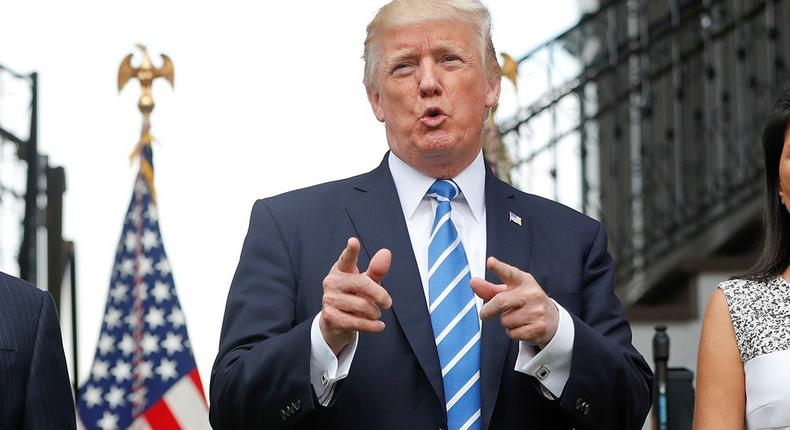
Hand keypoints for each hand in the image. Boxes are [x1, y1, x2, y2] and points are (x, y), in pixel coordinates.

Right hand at [320, 237, 391, 354]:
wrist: (336, 322)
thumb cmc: (353, 296)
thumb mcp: (366, 283)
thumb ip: (376, 270)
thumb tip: (386, 253)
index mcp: (341, 270)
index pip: (346, 258)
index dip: (351, 251)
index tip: (353, 242)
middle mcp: (331, 282)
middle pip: (363, 284)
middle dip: (380, 295)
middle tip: (388, 303)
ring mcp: (329, 299)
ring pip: (363, 306)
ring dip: (375, 313)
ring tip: (374, 314)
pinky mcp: (330, 317)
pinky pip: (358, 322)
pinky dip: (372, 326)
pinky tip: (378, 326)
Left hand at [470, 256, 558, 347]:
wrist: (551, 320)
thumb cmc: (525, 302)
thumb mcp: (511, 292)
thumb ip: (490, 289)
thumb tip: (473, 282)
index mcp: (523, 281)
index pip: (509, 273)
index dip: (499, 268)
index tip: (490, 262)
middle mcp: (532, 293)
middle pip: (501, 302)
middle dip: (488, 310)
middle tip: (484, 314)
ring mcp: (537, 310)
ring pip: (506, 321)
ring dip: (506, 322)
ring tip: (517, 318)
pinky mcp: (539, 327)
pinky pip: (513, 333)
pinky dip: (513, 333)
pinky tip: (523, 327)